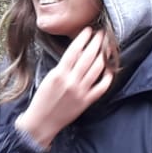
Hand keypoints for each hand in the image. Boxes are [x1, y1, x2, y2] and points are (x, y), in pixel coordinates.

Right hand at [17, 26, 113, 150]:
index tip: (88, 30)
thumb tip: (76, 52)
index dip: (83, 38)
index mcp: (59, 74)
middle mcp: (71, 81)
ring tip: (107, 47)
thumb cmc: (41, 99)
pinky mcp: (86, 102)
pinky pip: (101, 87)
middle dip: (97, 43)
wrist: (41, 122)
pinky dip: (107, 77)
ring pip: (97, 69)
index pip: (74, 51)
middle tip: (101, 34)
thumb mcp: (48, 78)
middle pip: (88, 57)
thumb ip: (62, 66)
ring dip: (104, 56)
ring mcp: (81, 92)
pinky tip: (110, 69)